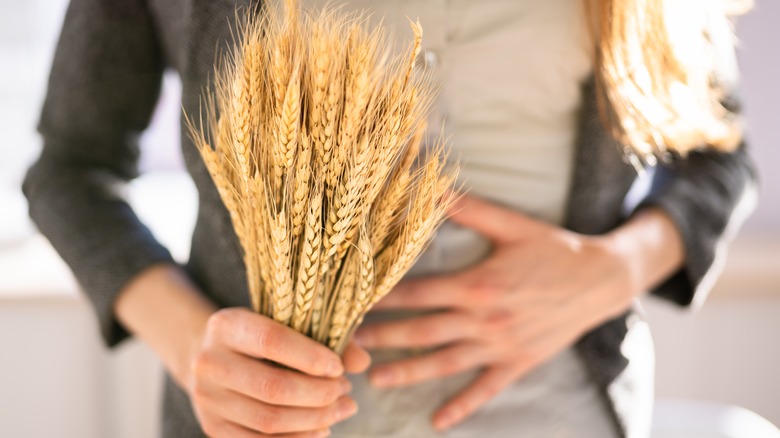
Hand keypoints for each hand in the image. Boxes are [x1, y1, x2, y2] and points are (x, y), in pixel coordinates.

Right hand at [188, 308, 370, 436]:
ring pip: (268, 420)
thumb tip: (361, 362)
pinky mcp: (213, 428)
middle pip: (272, 386)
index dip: (310, 357)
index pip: (271, 340)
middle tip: (345, 390)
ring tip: (342, 408)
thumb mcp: (286, 324)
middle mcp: (208, 362)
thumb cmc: (261, 337)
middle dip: (319, 393)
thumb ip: (326, 336)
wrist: (215, 358)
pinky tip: (321, 427)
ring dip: (314, 418)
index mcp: (225, 325)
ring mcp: (207, 399)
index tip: (338, 367)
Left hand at [354, 195, 642, 430]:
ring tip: (373, 379)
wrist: (602, 280)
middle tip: (348, 344)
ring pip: (444, 363)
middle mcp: (484, 319)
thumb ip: (469, 209)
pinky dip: (461, 406)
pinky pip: (485, 389)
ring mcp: (500, 345)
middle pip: (422, 331)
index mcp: (478, 284)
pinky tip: (438, 421)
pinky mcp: (517, 363)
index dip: (383, 298)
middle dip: (383, 337)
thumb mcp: (512, 224)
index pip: (418, 293)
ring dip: (407, 373)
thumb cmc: (553, 249)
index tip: (354, 302)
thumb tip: (432, 186)